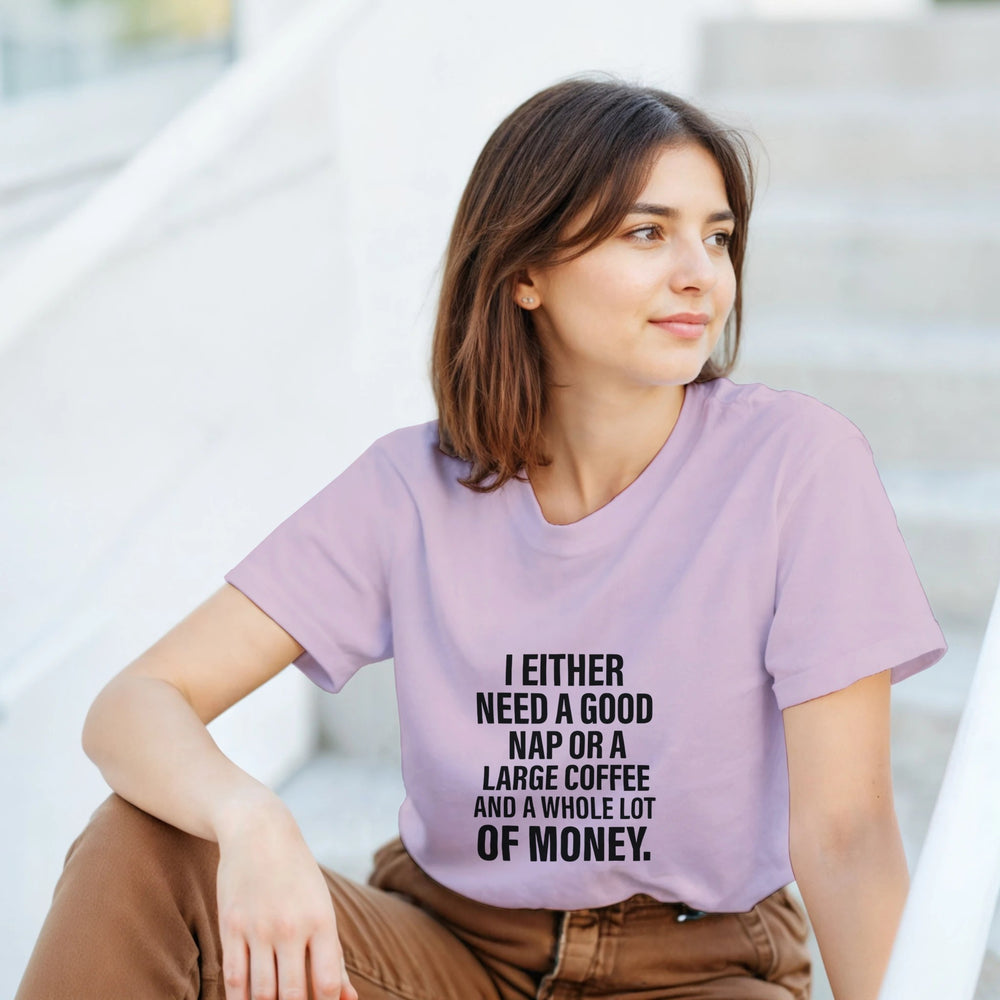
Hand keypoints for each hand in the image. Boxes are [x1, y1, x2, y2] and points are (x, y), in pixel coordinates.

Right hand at [215, 801, 357, 999]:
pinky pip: (232, 979)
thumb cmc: (298, 876)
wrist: (259, 832)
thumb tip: (350, 999)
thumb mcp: (323, 908)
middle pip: (293, 995)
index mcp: (321, 920)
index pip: (327, 983)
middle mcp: (291, 926)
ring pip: (261, 993)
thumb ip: (334, 956)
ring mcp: (258, 927)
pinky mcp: (230, 927)